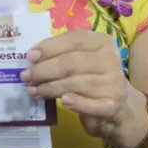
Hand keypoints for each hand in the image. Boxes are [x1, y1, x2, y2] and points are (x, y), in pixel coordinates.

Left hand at [21, 30, 147, 147]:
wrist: (121, 108)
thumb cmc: (94, 78)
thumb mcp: (82, 60)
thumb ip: (62, 54)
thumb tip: (32, 57)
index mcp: (102, 42)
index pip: (74, 39)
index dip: (49, 47)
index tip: (30, 57)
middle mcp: (111, 59)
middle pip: (71, 62)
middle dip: (44, 70)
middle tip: (25, 77)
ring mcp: (114, 83)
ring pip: (76, 83)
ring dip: (50, 88)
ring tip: (33, 91)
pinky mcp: (114, 105)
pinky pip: (91, 104)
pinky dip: (76, 103)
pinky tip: (63, 102)